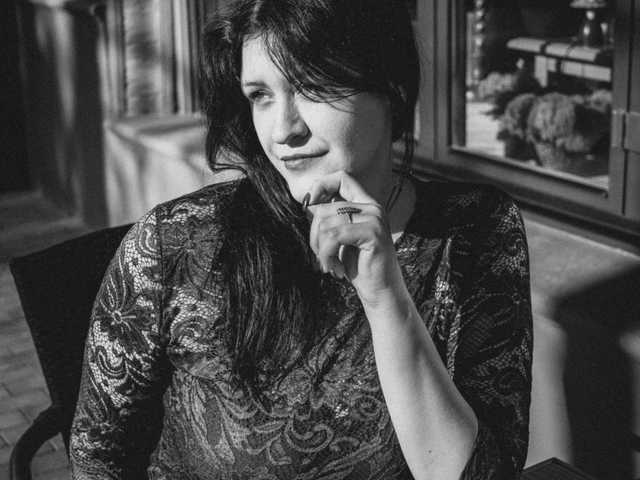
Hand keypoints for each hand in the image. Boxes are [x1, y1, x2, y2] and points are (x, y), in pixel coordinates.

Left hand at [305, 171, 406, 307]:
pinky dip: (327, 254)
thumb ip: (329, 218)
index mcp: (367, 204)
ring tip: (330, 264)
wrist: (380, 292)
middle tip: (322, 256)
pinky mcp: (373, 233)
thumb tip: (308, 204)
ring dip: (321, 250)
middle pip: (325, 208)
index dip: (321, 186)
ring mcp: (375, 218)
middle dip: (314, 235)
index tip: (310, 206)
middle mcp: (373, 207)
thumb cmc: (358, 266)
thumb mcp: (340, 238)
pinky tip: (335, 269)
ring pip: (326, 224)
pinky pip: (333, 236)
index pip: (341, 178)